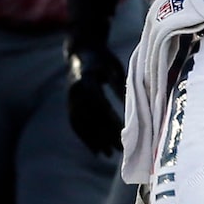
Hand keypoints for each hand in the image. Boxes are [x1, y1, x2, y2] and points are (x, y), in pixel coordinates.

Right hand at [67, 42, 125, 157]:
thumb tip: (134, 108)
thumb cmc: (103, 57)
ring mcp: (70, 98)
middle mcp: (76, 92)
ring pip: (82, 125)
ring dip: (94, 141)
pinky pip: (76, 124)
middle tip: (120, 150)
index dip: (112, 122)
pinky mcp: (69, 103)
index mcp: (87, 81)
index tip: (124, 135)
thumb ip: (121, 87)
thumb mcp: (114, 68)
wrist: (81, 48)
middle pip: (90, 119)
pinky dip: (85, 138)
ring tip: (108, 154)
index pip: (101, 106)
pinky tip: (95, 149)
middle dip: (105, 135)